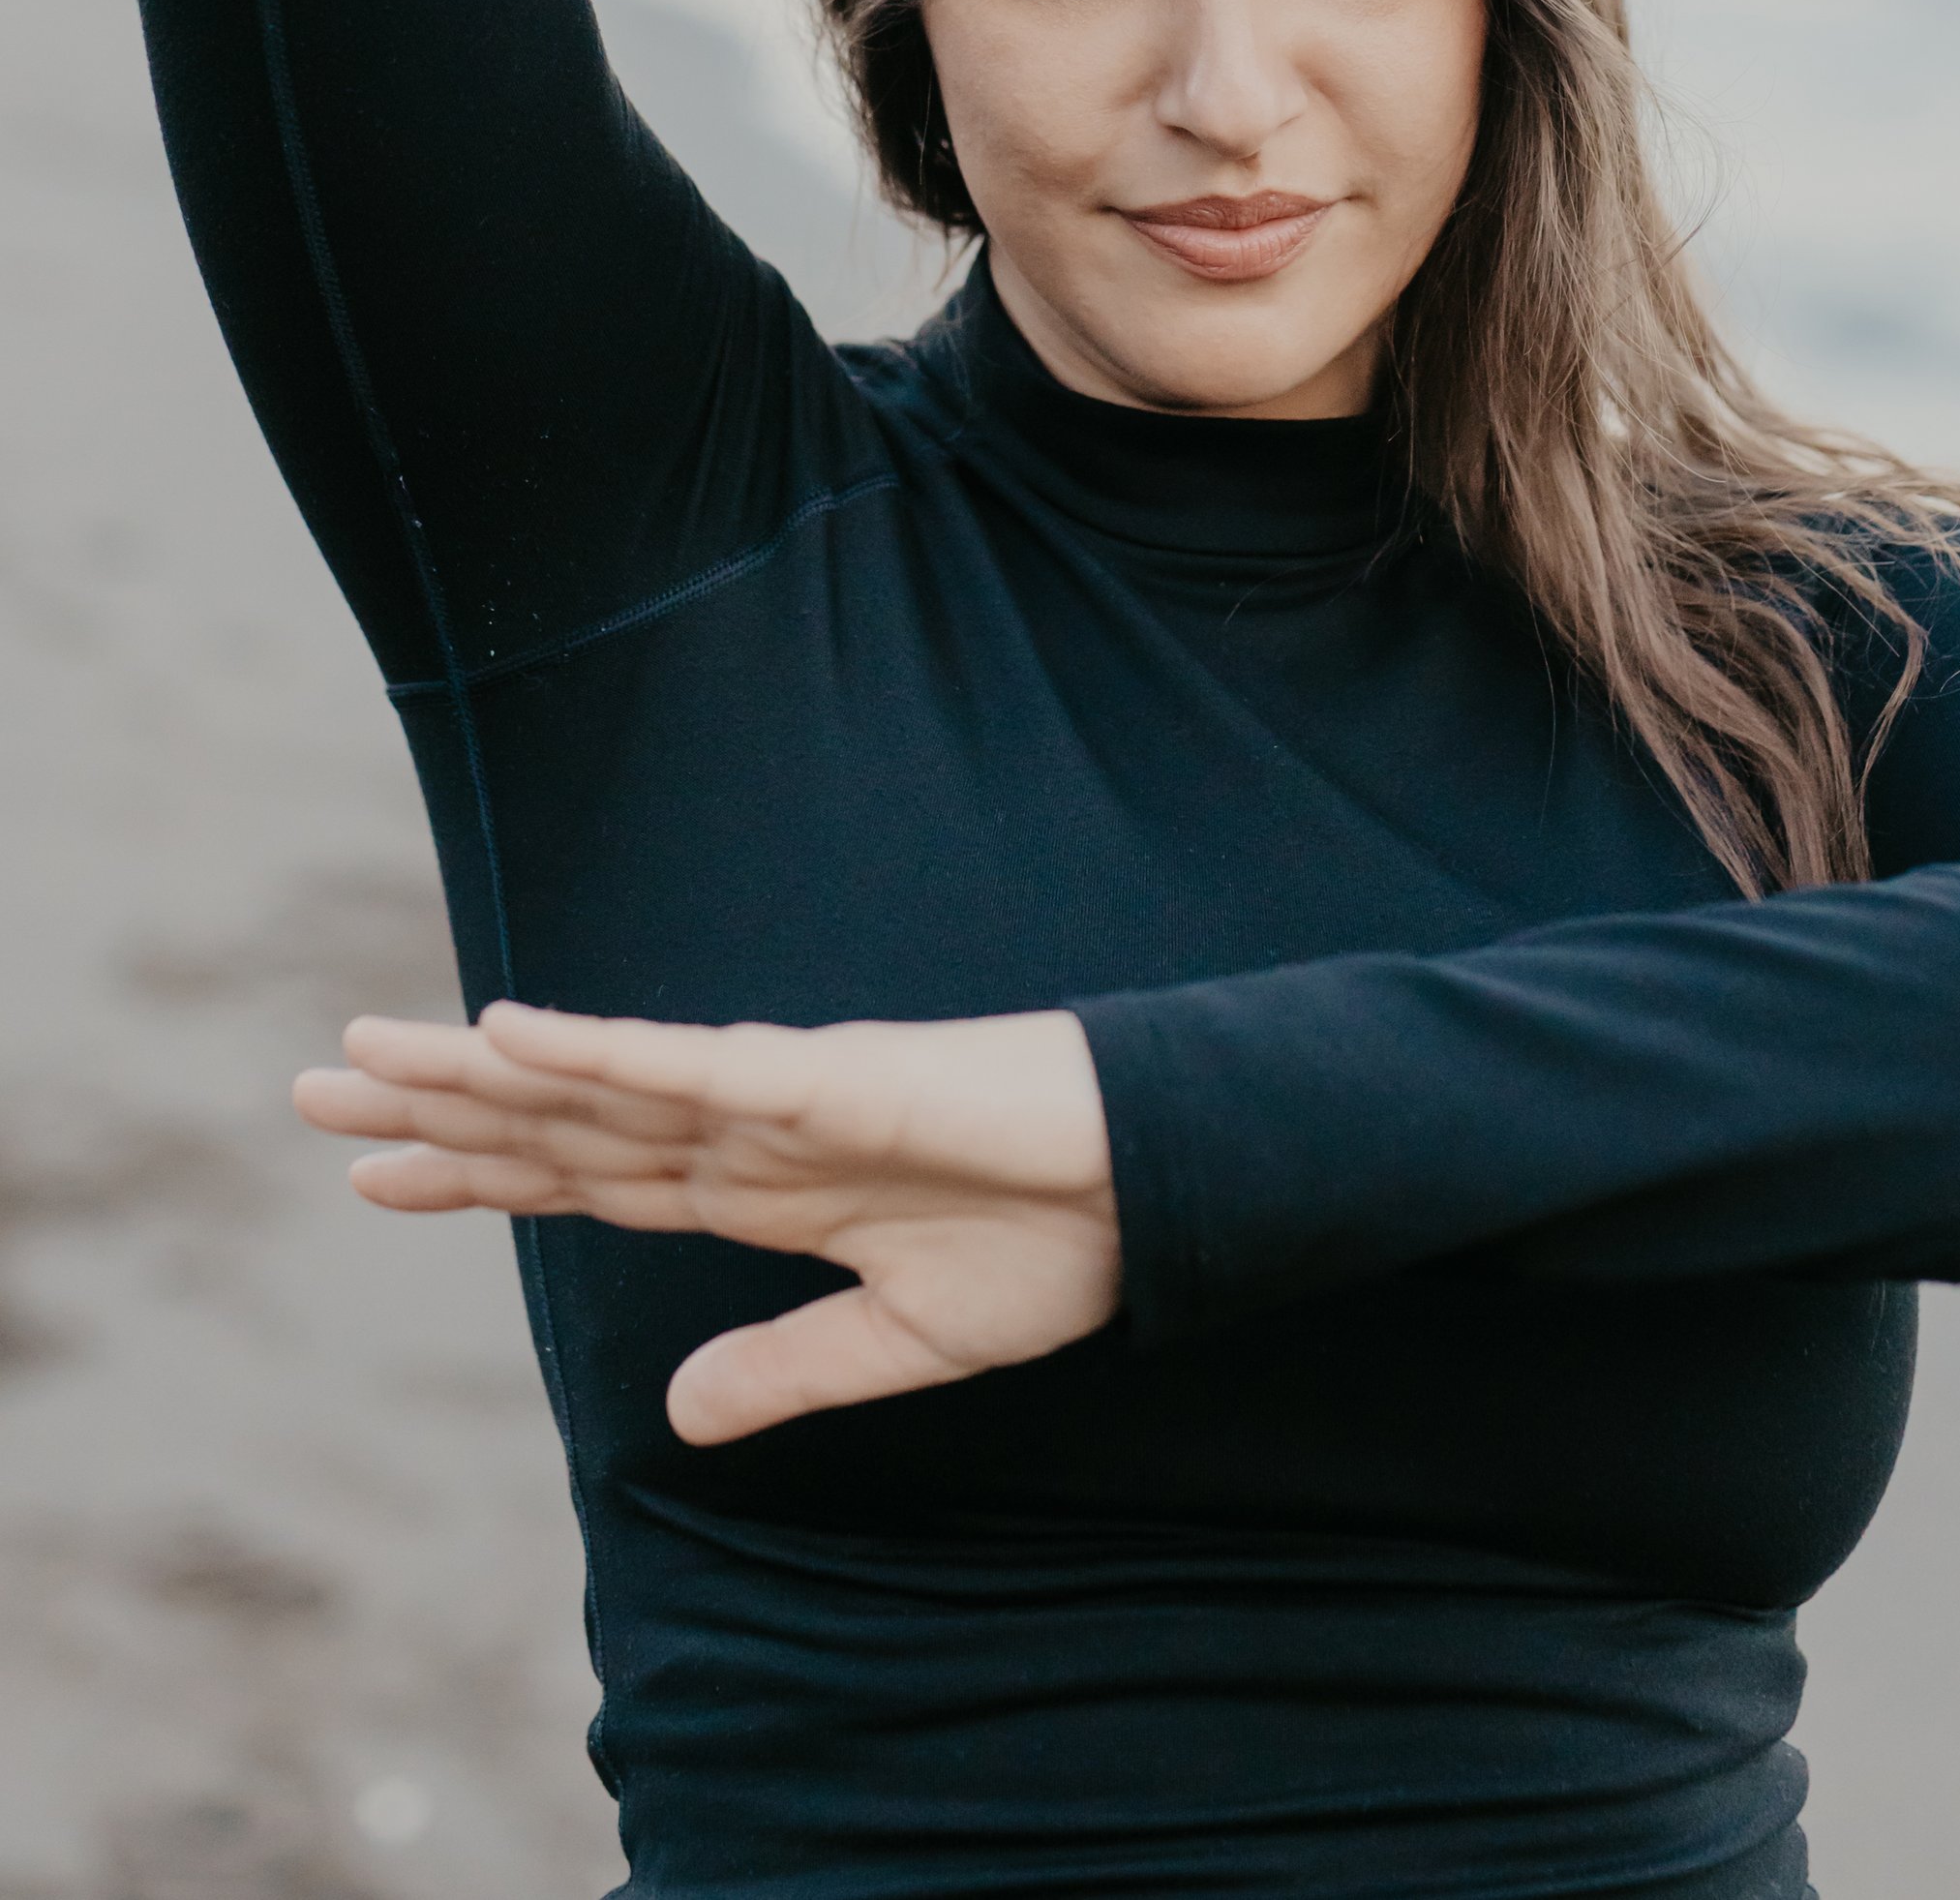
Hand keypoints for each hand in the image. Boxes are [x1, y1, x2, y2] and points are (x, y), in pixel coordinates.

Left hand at [294, 1000, 1120, 1442]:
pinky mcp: (824, 1079)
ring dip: (477, 1067)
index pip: (585, 1173)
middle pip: (560, 1115)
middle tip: (311, 1088)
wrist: (1158, 1182)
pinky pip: (688, 1064)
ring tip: (363, 1053)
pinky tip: (509, 1031)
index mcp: (759, 1186)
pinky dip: (596, 1048)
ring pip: (596, 1077)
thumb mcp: (901, 1340)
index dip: (479, 1170)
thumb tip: (673, 1418)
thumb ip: (786, 1367)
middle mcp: (744, 1128)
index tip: (373, 1166)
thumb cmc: (1054, 1243)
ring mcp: (778, 1095)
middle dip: (436, 1105)